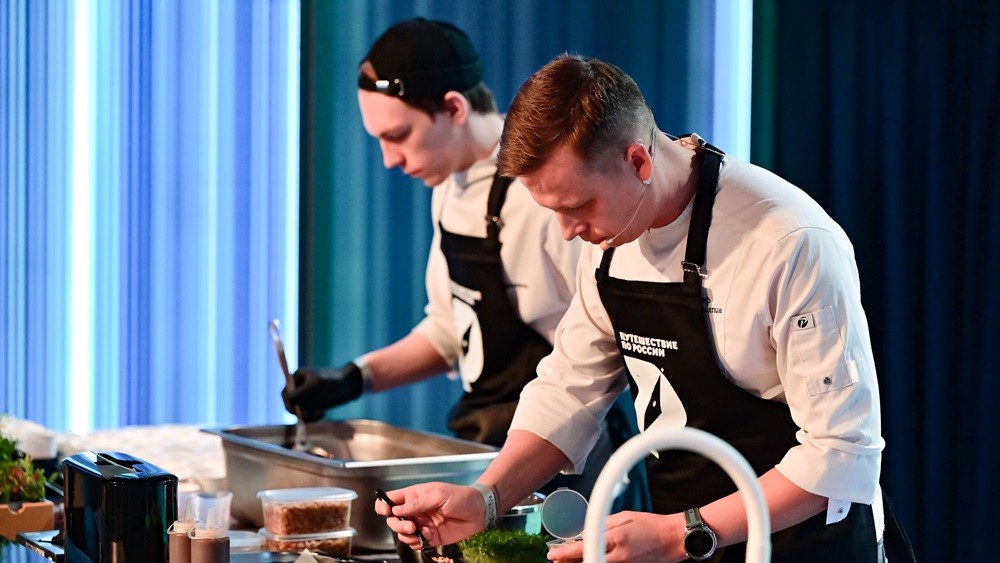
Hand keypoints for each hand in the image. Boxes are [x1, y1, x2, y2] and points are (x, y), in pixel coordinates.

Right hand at [280, 363, 363, 420]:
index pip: (285, 393)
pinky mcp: (314, 403)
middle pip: (291, 404)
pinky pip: (307, 414)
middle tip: (309, 415)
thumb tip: (286, 399)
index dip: (288, 403)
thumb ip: (298, 393)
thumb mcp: (313, 387)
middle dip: (298, 411)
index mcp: (297, 377)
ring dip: (306, 415)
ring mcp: (307, 396)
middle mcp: (300, 386)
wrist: (350, 385)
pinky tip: (323, 413)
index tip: (295, 411)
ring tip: (320, 413)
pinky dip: (313, 417)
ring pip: (299, 411)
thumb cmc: (332, 383)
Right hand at [373, 483, 486, 549]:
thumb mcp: (438, 494)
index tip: (386, 511)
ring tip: (420, 531)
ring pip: (402, 533)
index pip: (391, 500)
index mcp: (414, 496)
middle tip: (410, 525)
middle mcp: (414, 511)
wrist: (479, 511)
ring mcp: (421, 524)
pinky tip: (428, 536)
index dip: (383, 505)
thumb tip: (397, 510)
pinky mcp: (430, 537)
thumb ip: (418, 503)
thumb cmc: (459, 496)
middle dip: (397, 524)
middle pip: (393, 519)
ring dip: (406, 535)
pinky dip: (417, 542)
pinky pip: (415, 543)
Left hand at [546, 511, 686, 562]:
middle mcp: (618, 556)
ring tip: (571, 560)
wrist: (673, 539)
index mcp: (615, 538)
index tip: (553, 554)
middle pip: (586, 562)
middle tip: (558, 559)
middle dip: (569, 562)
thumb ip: (602, 524)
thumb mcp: (623, 517)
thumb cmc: (651, 525)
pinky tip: (592, 558)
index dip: (565, 552)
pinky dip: (597, 561)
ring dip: (583, 562)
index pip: (583, 548)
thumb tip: (585, 532)